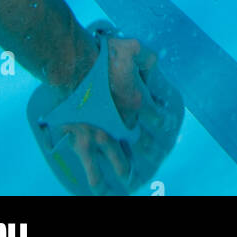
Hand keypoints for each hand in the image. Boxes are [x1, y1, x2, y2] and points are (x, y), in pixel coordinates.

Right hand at [60, 35, 181, 194]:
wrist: (73, 64)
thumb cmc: (102, 53)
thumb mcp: (132, 46)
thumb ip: (146, 55)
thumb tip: (154, 58)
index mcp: (138, 103)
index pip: (156, 117)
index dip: (161, 120)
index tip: (164, 123)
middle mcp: (122, 123)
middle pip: (137, 142)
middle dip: (144, 149)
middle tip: (148, 155)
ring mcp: (102, 133)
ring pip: (115, 159)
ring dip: (122, 169)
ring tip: (127, 180)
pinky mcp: (81, 138)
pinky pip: (89, 162)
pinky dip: (95, 177)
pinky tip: (99, 190)